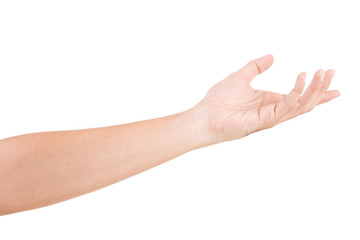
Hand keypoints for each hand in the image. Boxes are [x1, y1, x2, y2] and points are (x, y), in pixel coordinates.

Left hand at [195, 54, 340, 143]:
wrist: (205, 115)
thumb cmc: (219, 100)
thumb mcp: (241, 76)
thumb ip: (256, 66)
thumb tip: (272, 56)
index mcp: (269, 101)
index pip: (298, 96)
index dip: (316, 89)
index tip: (332, 79)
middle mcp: (273, 110)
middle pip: (305, 102)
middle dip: (320, 88)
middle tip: (331, 72)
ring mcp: (270, 117)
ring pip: (301, 106)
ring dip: (314, 90)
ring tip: (322, 74)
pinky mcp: (265, 120)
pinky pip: (286, 106)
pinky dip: (296, 93)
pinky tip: (302, 79)